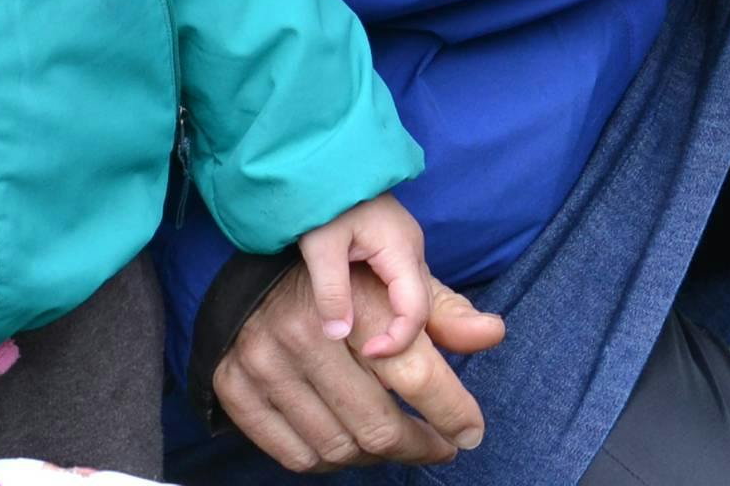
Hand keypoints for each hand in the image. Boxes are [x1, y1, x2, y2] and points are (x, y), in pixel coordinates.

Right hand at [214, 260, 503, 472]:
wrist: (261, 268)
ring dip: (379, 456)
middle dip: (421, 444)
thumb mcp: (403, 276)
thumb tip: (493, 334)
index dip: (452, 410)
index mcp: (355, 300)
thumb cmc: (350, 276)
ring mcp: (265, 363)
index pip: (414, 372)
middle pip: (377, 423)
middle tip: (440, 444)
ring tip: (399, 441)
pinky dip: (333, 461)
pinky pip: (297, 454)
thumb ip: (446, 311)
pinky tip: (353, 445)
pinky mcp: (236, 388)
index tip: (470, 431)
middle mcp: (305, 333)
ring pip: (339, 446)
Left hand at [297, 192, 435, 358]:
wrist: (326, 156)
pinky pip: (402, 286)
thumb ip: (330, 291)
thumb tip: (338, 335)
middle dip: (403, 336)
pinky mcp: (393, 248)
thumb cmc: (325, 196)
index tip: (368, 352)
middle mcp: (412, 251)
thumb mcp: (321, 245)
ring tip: (371, 343)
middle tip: (372, 356)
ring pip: (414, 297)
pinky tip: (372, 319)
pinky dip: (393, 309)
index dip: (398, 339)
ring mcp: (405, 248)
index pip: (416, 310)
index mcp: (400, 249)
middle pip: (422, 306)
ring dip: (398, 323)